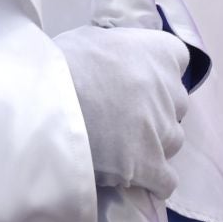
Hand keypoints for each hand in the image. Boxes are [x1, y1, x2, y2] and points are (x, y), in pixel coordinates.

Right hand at [56, 23, 190, 198]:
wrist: (46, 103)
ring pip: (171, 140)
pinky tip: (138, 182)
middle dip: (154, 111)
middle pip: (174, 104)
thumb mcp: (94, 38)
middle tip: (122, 118)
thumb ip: (118, 49)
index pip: (176, 60)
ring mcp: (164, 129)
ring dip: (154, 144)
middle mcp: (172, 90)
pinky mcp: (150, 164)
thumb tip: (114, 59)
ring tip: (122, 150)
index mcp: (162, 52)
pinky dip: (155, 182)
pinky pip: (166, 180)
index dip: (157, 74)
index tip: (136, 83)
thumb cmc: (63, 64)